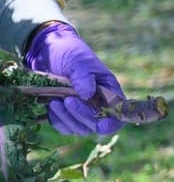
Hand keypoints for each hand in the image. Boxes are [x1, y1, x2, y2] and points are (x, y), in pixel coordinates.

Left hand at [23, 21, 125, 135]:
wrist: (48, 53)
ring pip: (79, 128)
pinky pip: (64, 127)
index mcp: (109, 90)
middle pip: (96, 124)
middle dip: (81, 116)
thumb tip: (88, 95)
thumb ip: (85, 77)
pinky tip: (51, 105)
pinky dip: (57, 120)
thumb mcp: (79, 61)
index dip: (113, 123)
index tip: (102, 124)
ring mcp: (82, 111)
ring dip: (66, 118)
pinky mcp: (66, 115)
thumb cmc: (70, 54)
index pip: (118, 114)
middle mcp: (98, 104)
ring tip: (54, 102)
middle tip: (67, 100)